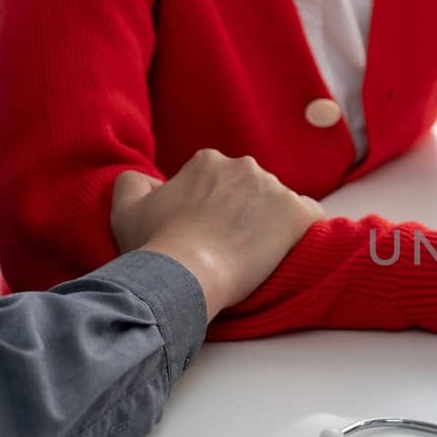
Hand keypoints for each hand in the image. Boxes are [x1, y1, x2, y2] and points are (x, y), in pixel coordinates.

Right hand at [110, 149, 325, 318]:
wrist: (187, 274)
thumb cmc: (156, 245)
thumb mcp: (125, 210)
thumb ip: (132, 183)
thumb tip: (144, 179)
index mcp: (208, 161)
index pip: (218, 180)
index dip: (212, 207)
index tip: (206, 231)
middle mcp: (245, 166)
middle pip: (251, 189)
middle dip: (244, 212)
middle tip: (229, 246)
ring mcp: (276, 189)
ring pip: (279, 204)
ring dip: (270, 224)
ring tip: (254, 256)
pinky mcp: (299, 214)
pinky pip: (311, 217)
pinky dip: (302, 232)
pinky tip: (286, 252)